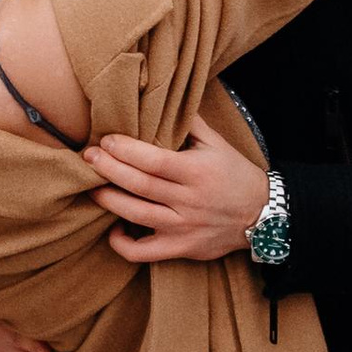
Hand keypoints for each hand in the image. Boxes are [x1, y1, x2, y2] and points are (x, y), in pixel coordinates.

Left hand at [85, 124, 270, 266]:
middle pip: (140, 185)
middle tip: (88, 157)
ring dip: (108, 200)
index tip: (106, 140)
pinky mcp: (182, 249)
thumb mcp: (218, 143)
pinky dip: (122, 244)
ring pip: (137, 215)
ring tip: (91, 187)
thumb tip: (163, 98)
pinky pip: (144, 253)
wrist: (263, 215)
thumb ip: (190, 123)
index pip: (155, 161)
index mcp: (197, 171)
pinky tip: (113, 229)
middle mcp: (189, 200)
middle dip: (109, 170)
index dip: (126, 151)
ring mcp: (184, 227)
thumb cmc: (235, 175)